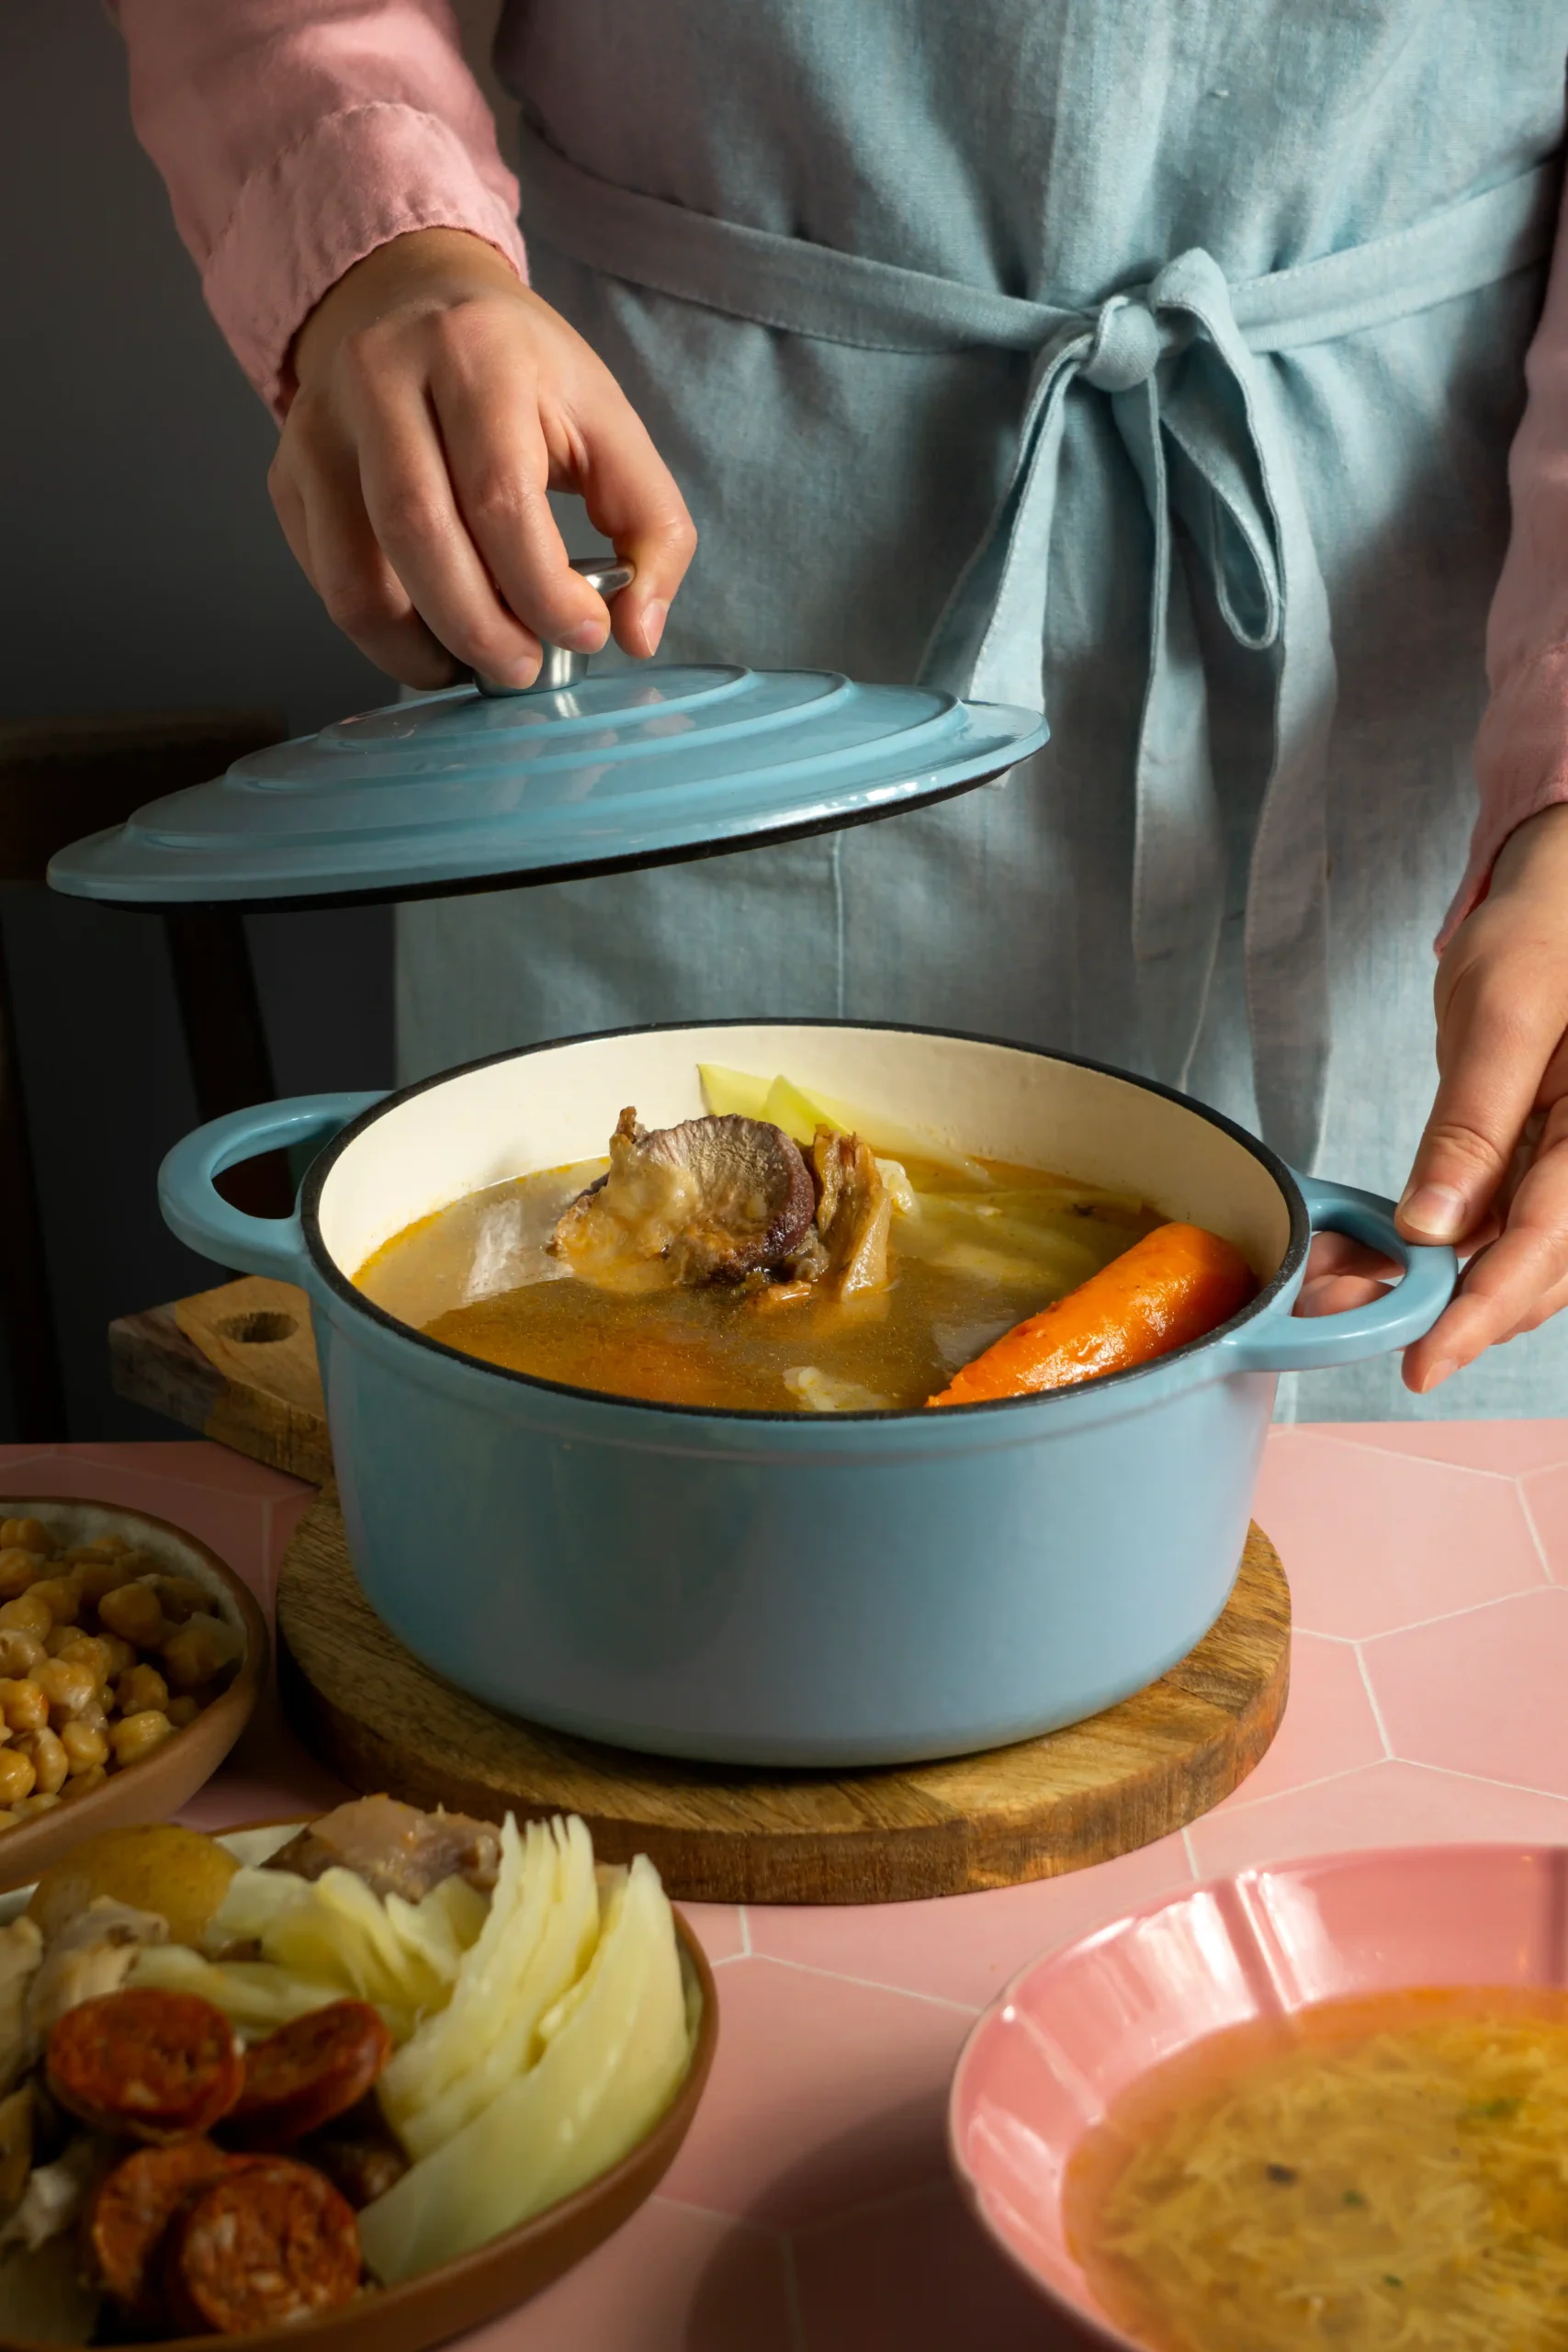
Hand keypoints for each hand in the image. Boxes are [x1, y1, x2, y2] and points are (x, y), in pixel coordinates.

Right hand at [270, 228, 694, 687]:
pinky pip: (329, 583)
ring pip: (356, 578)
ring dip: (421, 649)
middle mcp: (379, 378)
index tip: (586, 632)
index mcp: (475, 354)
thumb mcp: (609, 421)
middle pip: (418, 535)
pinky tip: (431, 631)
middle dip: (481, 631)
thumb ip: (651, 526)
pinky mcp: (287, 476)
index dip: (544, 590)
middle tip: (524, 669)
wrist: (407, 295)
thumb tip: (636, 633)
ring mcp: (318, 429)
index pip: (500, 496)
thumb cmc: (517, 370)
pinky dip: (384, 633)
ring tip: (474, 664)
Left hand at [1388, 803, 1567, 1390]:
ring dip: (1450, 1291)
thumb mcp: (1503, 1009)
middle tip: (1356, 1328)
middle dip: (1455, 1312)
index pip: (1550, 1241)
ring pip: (1527, 1261)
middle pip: (1543, 1269)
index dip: (1485, 1310)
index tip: (1425, 1360)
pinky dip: (1454, 1252)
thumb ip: (1473, 1123)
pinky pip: (1512, 1227)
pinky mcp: (1553, 1167)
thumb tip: (1433, 1225)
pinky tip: (1388, 1258)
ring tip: (1354, 1297)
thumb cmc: (1549, 930)